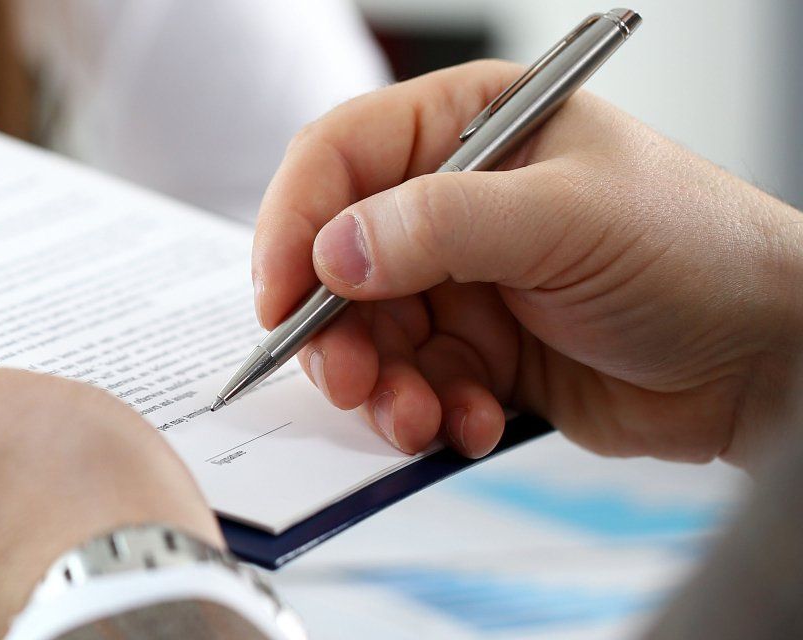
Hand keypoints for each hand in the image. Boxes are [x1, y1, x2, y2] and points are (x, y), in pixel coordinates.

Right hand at [254, 61, 802, 465]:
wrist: (771, 359)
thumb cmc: (699, 251)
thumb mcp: (565, 219)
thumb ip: (440, 225)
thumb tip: (334, 249)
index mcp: (467, 127)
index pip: (339, 159)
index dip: (294, 224)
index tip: (281, 295)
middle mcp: (452, 200)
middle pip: (336, 261)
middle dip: (336, 332)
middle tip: (350, 381)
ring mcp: (464, 278)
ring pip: (368, 336)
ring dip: (383, 387)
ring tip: (419, 419)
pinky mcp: (480, 351)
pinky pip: (414, 385)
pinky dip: (430, 415)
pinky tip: (474, 424)